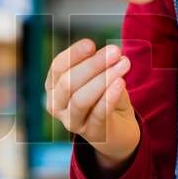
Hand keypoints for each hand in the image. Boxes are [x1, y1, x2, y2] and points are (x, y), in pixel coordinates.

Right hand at [44, 38, 139, 169]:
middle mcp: (56, 106)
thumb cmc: (107, 97)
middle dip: (92, 65)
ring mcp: (72, 122)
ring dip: (103, 79)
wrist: (120, 129)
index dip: (73, 54)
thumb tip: (109, 53)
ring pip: (80, 100)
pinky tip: (121, 83)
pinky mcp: (92, 134)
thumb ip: (100, 65)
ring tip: (124, 64)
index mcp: (54, 87)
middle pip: (68, 82)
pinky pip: (98, 114)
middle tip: (115, 51)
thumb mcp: (101, 77)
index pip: (58, 67)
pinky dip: (109, 97)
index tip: (92, 44)